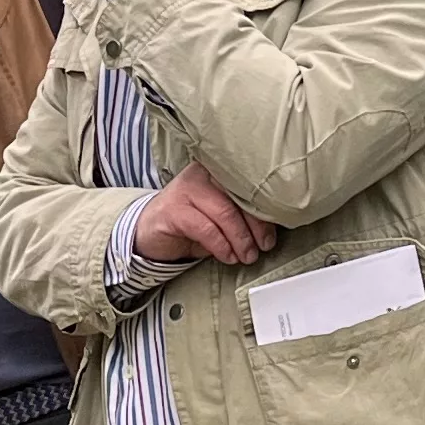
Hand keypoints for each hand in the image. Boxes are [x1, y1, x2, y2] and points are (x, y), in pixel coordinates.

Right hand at [130, 160, 275, 270]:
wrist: (150, 231)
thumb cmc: (192, 222)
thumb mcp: (221, 216)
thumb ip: (242, 214)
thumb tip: (272, 227)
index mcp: (219, 169)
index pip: (249, 186)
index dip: (266, 211)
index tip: (273, 234)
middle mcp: (203, 172)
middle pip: (240, 198)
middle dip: (256, 227)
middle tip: (263, 247)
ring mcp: (186, 188)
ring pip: (225, 213)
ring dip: (240, 239)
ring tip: (247, 255)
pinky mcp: (173, 209)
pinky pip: (206, 228)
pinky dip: (221, 245)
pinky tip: (227, 256)